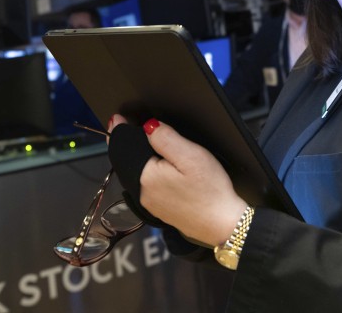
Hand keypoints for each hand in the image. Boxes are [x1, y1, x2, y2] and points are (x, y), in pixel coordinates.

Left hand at [109, 114, 246, 246]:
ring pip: (138, 173)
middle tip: (127, 124)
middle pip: (129, 161)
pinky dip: (148, 172)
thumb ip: (166, 138)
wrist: (223, 224)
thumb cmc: (210, 191)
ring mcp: (150, 203)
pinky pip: (147, 185)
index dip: (121, 129)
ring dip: (139, 158)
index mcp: (146, 176)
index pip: (125, 148)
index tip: (119, 117)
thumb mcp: (191, 156)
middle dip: (129, 143)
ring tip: (144, 142)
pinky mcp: (159, 210)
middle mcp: (142, 192)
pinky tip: (159, 166)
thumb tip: (148, 125)